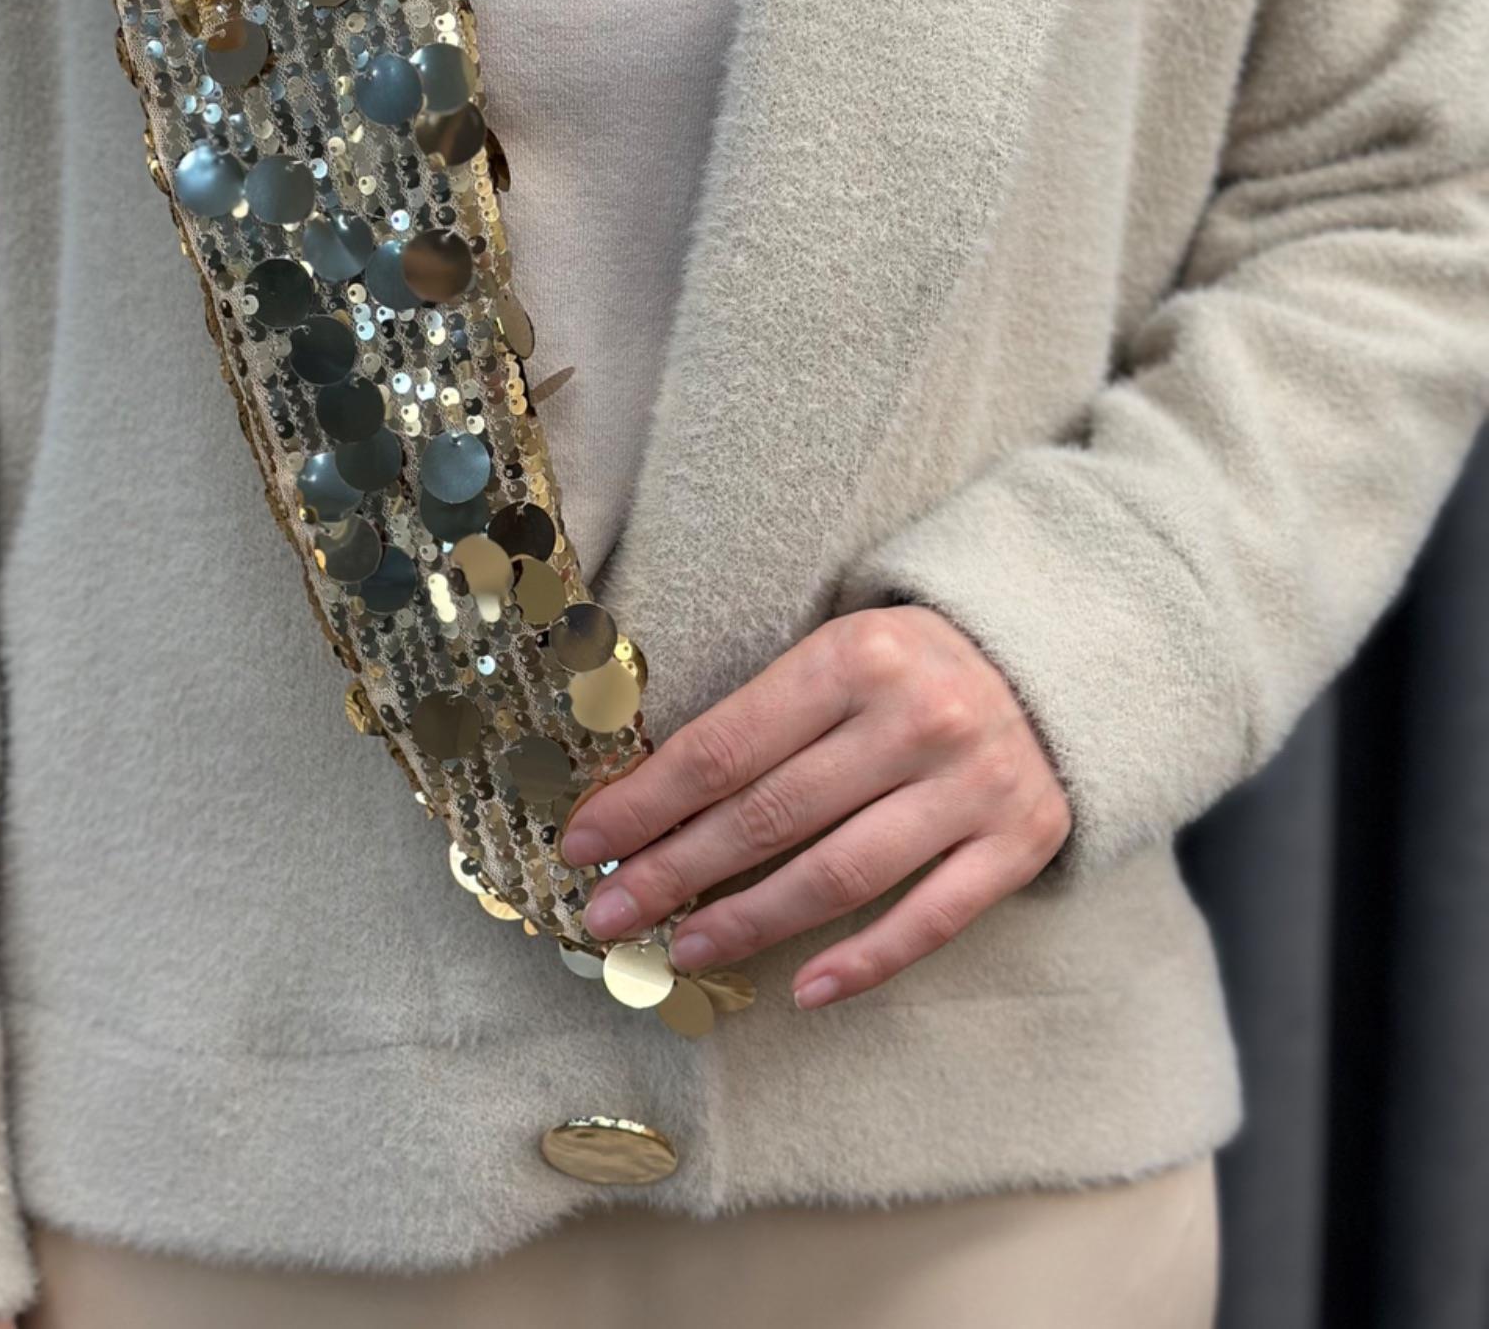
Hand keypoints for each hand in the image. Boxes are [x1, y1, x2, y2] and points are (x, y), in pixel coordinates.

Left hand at [558, 606, 1070, 1007]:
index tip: (583, 844)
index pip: (725, 746)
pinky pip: (931, 919)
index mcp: (854, 654)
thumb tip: (644, 799)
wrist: (1057, 659)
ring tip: (682, 950)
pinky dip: (865, 962)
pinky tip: (803, 989)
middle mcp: (917, 717)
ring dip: (750, 921)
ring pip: (840, 875)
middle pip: (770, 815)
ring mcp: (975, 785)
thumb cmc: (913, 664)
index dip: (646, 803)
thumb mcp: (837, 652)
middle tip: (607, 915)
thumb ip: (762, 716)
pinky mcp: (1022, 842)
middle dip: (675, 871)